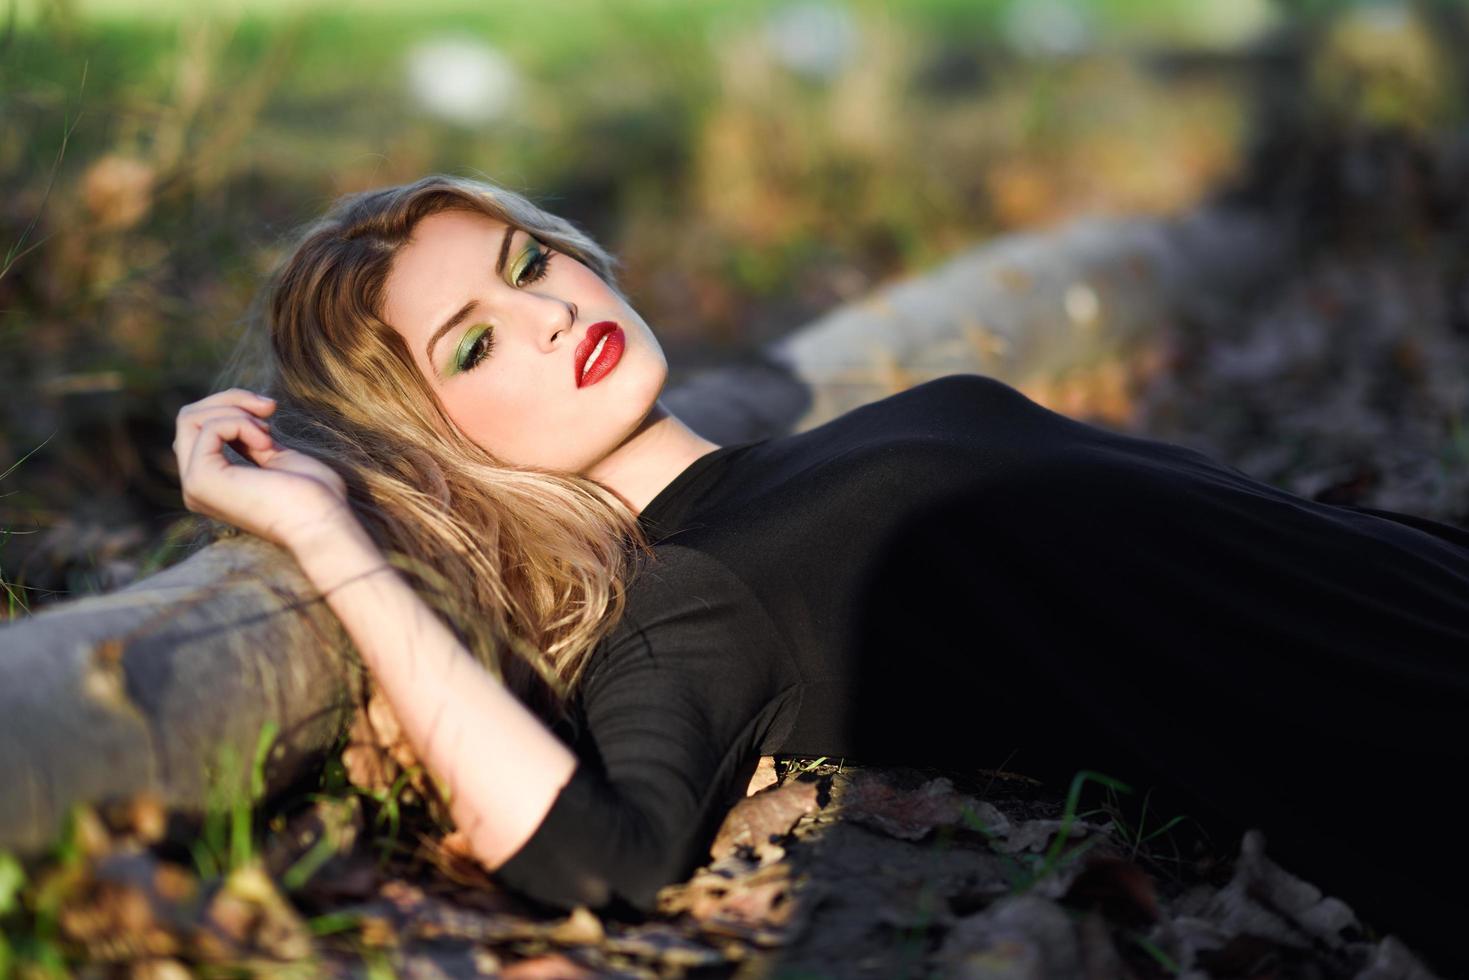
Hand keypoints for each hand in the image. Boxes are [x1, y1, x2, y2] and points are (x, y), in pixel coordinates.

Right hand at [174, 388, 353, 553]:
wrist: (322, 522)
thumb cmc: (314, 496)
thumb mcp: (277, 458)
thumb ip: (250, 441)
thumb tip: (236, 412)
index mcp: (213, 483)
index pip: (199, 428)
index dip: (232, 407)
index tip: (269, 411)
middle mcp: (195, 486)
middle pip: (188, 419)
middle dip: (230, 400)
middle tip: (269, 407)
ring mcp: (194, 485)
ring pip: (190, 418)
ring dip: (236, 410)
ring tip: (269, 431)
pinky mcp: (200, 480)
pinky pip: (209, 429)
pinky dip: (241, 424)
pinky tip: (266, 444)